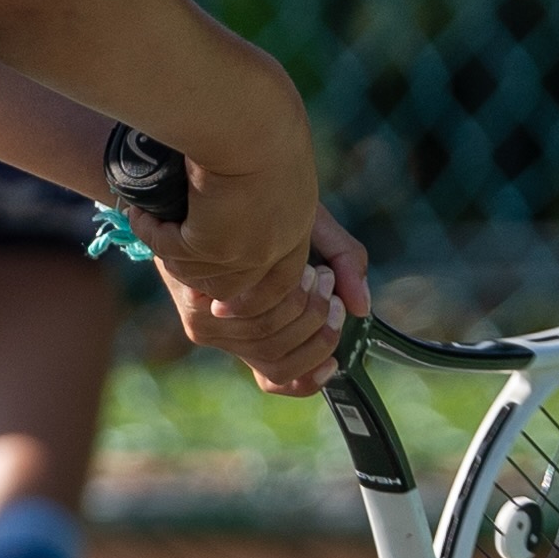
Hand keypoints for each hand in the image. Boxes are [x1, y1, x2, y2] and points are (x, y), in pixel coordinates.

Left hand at [168, 201, 368, 396]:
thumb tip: (362, 308)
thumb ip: (344, 264)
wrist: (222, 177)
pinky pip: (252, 324)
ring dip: (303, 311)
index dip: (306, 379)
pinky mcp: (196, 311)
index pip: (277, 378)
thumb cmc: (271, 205)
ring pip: (268, 344)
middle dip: (316, 326)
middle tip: (329, 284)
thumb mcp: (316, 232)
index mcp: (255, 328)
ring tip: (316, 272)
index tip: (333, 362)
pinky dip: (284, 302)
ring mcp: (211, 328)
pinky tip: (297, 272)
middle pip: (279, 361)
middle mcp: (231, 337)